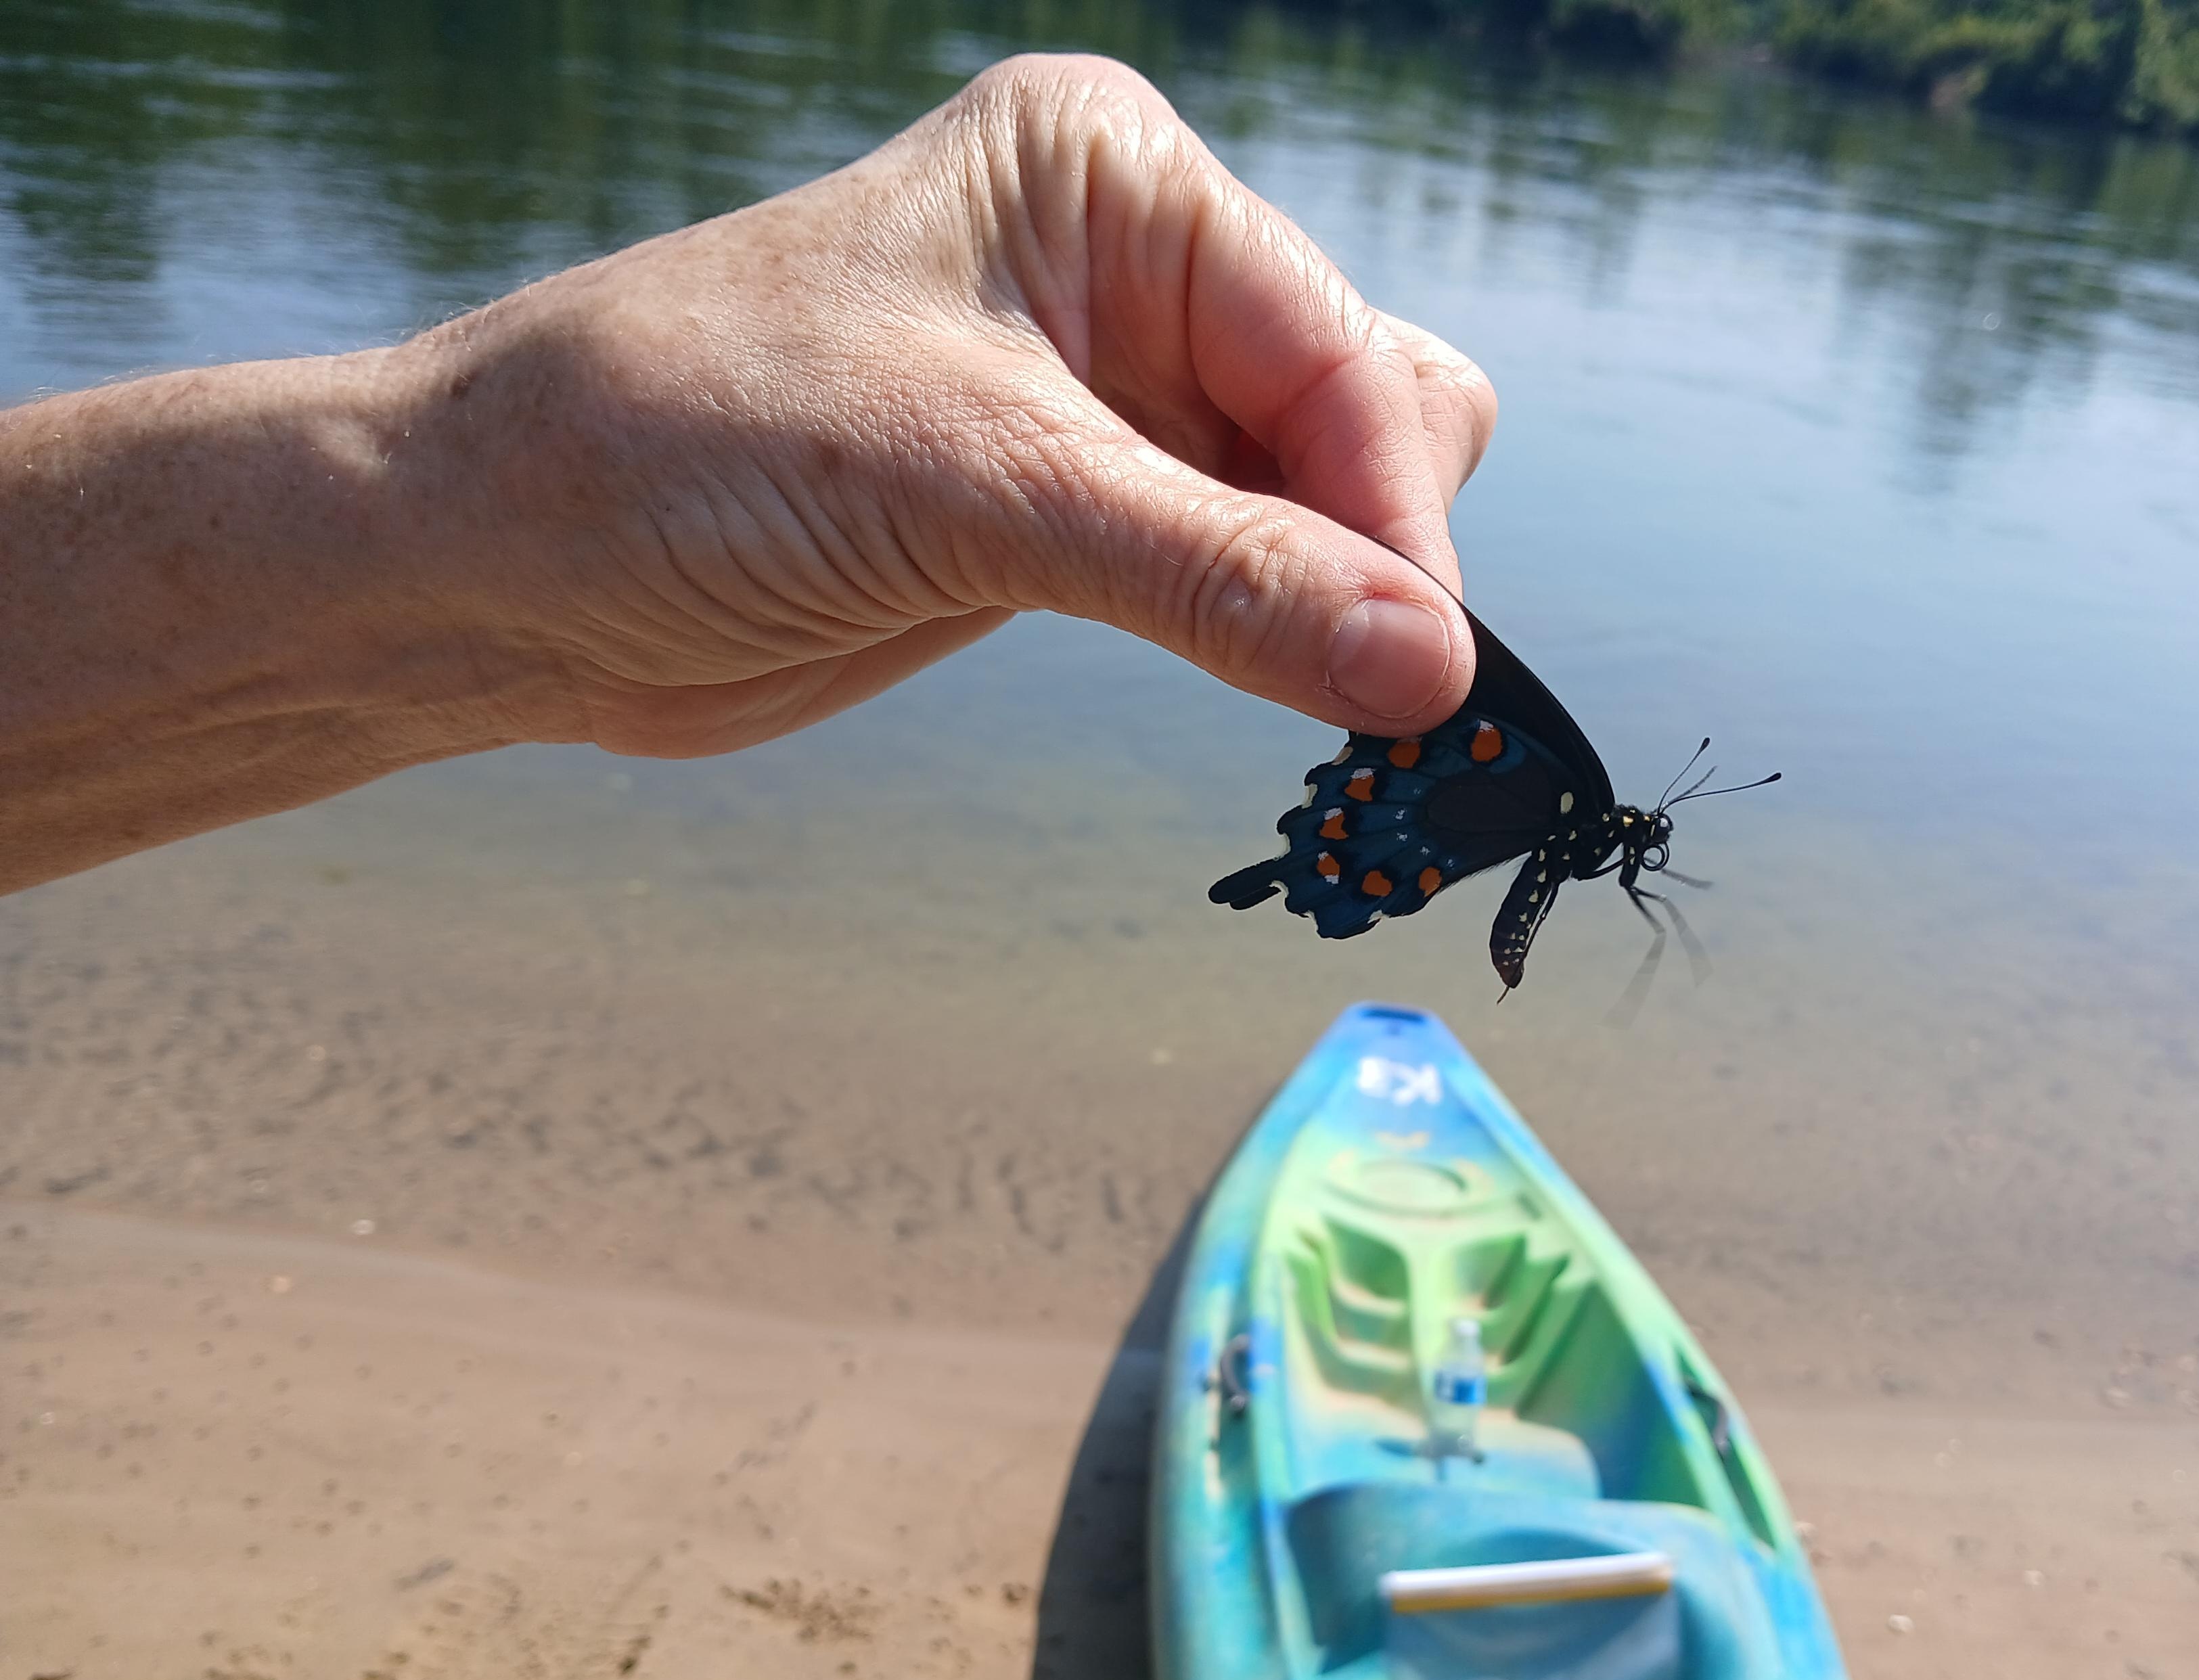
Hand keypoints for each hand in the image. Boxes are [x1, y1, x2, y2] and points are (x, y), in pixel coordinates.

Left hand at [417, 52, 1495, 757]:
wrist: (505, 556)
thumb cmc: (682, 447)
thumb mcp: (969, 489)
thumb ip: (1214, 574)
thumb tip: (1428, 666)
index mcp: (1110, 180)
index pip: (1338, 352)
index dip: (1388, 517)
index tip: (1417, 671)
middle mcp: (1129, 270)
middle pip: (1369, 415)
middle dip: (1378, 554)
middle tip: (1367, 700)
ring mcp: (1110, 396)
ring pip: (1324, 506)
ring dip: (1336, 612)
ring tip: (1331, 715)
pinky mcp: (1077, 513)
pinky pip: (1246, 576)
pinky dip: (1280, 643)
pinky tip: (1278, 696)